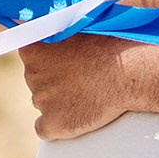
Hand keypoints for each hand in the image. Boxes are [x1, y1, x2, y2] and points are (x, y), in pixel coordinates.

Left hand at [20, 36, 143, 139]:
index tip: (64, 61)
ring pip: (43, 103)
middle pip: (37, 81)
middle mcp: (31, 75)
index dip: (47, 60)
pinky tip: (74, 117)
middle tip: (79, 78)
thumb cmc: (108, 45)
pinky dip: (57, 126)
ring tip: (86, 94)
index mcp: (33, 50)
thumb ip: (56, 35)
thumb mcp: (75, 28)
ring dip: (58, 101)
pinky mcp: (54, 123)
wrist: (129, 72)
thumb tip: (50, 39)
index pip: (30, 57)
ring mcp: (42, 100)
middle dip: (54, 80)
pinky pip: (44, 129)